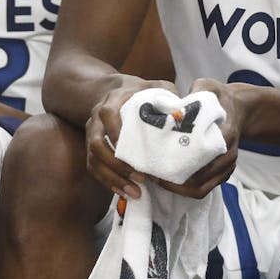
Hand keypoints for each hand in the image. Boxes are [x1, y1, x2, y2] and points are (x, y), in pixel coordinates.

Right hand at [84, 79, 175, 200]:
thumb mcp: (157, 87)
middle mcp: (97, 118)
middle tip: (141, 178)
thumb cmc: (142, 91)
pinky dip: (108, 181)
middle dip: (118, 165)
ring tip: (134, 191)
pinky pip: (93, 168)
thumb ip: (170, 96)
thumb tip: (187, 114)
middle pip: (97, 144)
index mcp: (113, 100)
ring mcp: (92, 134)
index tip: (132, 149)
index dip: (117, 132)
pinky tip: (124, 191)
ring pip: (93, 160)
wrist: (118, 91)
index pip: (108, 114)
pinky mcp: (92, 148)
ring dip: (113, 178)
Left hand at [157, 78, 243, 198]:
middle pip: (200, 179)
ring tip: (158, 180)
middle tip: (154, 175)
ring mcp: (227, 165)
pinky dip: (187, 190)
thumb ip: (197, 90)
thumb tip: (177, 101)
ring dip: (179, 189)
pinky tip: (169, 181)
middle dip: (176, 182)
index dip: (180, 164)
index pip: (204, 156)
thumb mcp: (210, 86)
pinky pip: (205, 189)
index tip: (160, 161)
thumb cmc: (220, 97)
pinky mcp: (223, 172)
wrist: (239, 108)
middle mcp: (228, 154)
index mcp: (226, 134)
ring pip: (201, 188)